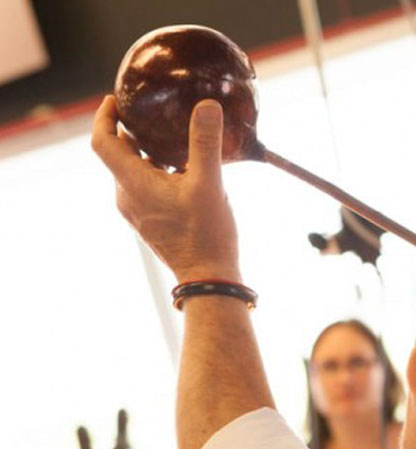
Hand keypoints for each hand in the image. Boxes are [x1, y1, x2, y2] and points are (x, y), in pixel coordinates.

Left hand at [91, 96, 240, 282]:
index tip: (115, 99)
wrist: (206, 277)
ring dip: (144, 151)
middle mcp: (127, 196)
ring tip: (168, 135)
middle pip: (117, 154)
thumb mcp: (208, 183)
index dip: (103, 116)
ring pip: (132, 171)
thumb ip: (205, 143)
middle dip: (128, 130)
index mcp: (132, 183)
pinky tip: (182, 169)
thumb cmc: (205, 233)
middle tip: (147, 111)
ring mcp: (138, 211)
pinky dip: (155, 170)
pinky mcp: (151, 221)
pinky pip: (144, 187)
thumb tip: (206, 106)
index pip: (102, 141)